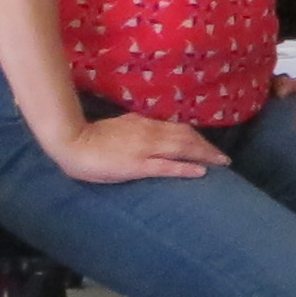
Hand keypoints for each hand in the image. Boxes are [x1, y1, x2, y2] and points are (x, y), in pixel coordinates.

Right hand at [53, 113, 222, 182]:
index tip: (208, 144)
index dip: (196, 136)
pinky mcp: (137, 165)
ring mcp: (144, 149)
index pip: (177, 127)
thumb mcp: (118, 128)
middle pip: (186, 137)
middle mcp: (149, 132)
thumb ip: (135, 129)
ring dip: (204, 155)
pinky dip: (186, 168)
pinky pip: (167, 166)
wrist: (72, 142)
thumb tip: (148, 132)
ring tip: (220, 163)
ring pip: (182, 149)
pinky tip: (201, 173)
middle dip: (207, 147)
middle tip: (223, 158)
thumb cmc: (90, 138)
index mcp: (143, 123)